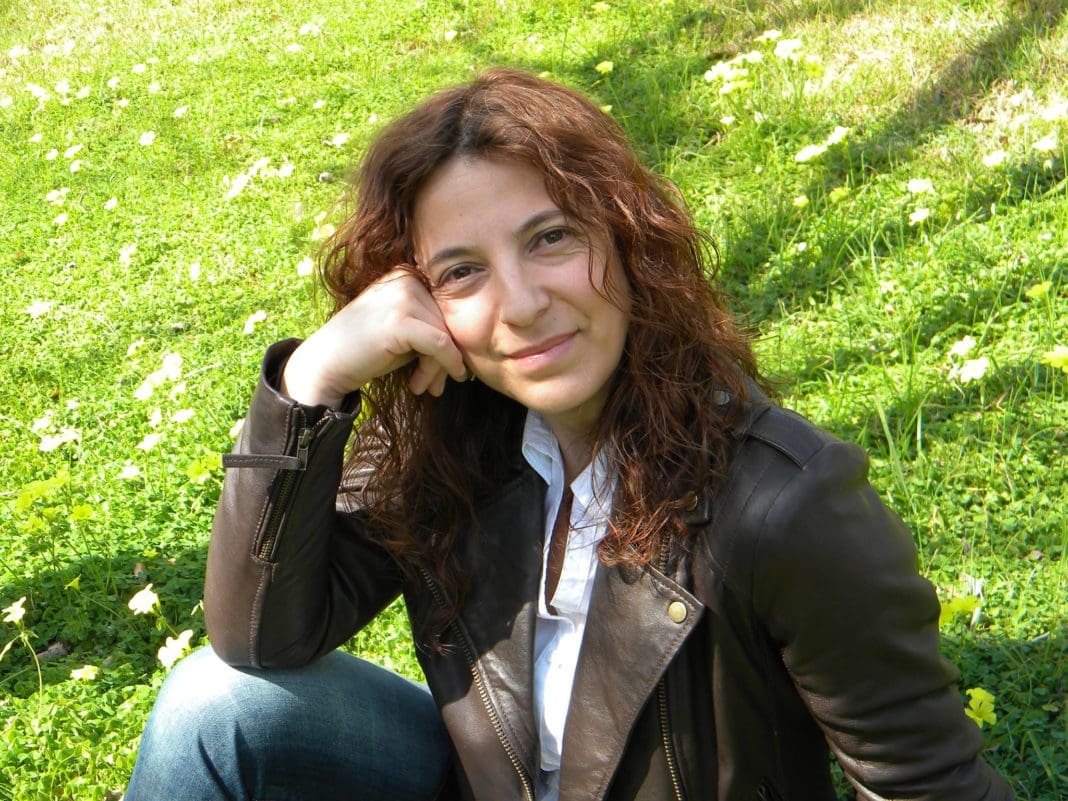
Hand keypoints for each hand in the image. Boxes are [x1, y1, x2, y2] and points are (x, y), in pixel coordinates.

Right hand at [281, 268, 466, 406]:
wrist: (327, 364)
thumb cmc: (368, 350)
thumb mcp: (406, 330)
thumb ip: (434, 324)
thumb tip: (475, 338)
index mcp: (407, 274)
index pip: (446, 307)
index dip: (450, 340)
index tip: (449, 370)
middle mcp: (405, 278)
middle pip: (448, 320)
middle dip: (446, 357)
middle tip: (437, 386)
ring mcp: (401, 296)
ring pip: (445, 335)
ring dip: (439, 367)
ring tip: (425, 387)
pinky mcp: (399, 320)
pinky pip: (439, 344)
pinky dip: (445, 365)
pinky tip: (436, 383)